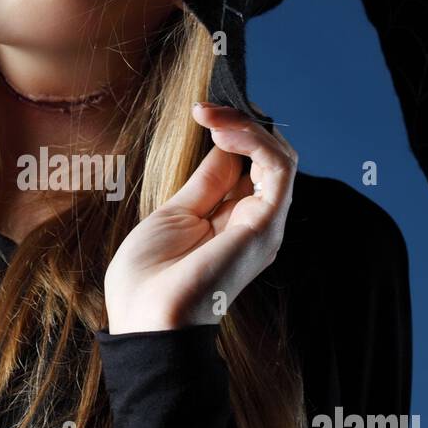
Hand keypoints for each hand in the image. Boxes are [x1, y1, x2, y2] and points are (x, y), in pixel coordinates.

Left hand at [103, 104, 297, 332]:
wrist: (147, 319)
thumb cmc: (149, 279)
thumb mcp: (175, 215)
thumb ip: (205, 182)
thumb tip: (221, 146)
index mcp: (233, 222)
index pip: (249, 164)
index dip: (231, 131)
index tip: (202, 112)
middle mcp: (255, 221)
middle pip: (268, 156)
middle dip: (240, 122)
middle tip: (206, 108)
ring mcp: (264, 223)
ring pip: (280, 155)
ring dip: (246, 125)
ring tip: (211, 115)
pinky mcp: (267, 223)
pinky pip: (280, 167)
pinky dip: (256, 140)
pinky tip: (224, 132)